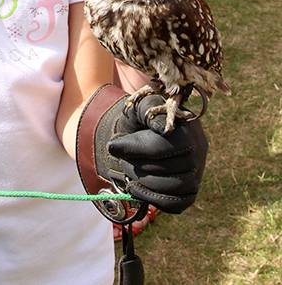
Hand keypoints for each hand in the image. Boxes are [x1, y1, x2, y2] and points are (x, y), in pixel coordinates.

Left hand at [76, 84, 207, 220]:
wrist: (140, 133)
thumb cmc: (140, 119)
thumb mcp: (140, 106)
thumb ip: (148, 110)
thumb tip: (161, 129)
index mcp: (187, 126)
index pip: (166, 144)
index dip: (136, 148)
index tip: (113, 146)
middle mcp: (198, 150)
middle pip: (169, 167)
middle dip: (137, 164)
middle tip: (121, 158)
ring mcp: (196, 172)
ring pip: (173, 187)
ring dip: (142, 182)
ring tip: (127, 171)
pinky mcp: (190, 192)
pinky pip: (176, 204)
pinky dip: (152, 199)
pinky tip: (135, 187)